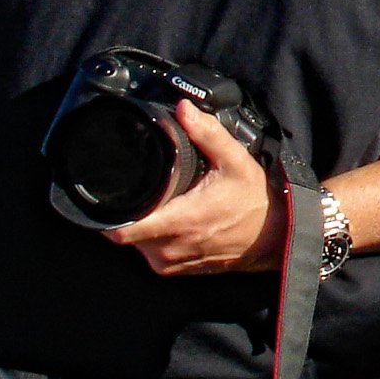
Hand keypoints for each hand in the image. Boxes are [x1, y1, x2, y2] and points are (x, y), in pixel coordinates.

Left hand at [101, 101, 286, 275]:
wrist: (274, 237)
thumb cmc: (254, 201)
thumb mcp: (235, 160)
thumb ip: (207, 133)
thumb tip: (183, 109)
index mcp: (180, 221)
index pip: (122, 230)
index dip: (106, 214)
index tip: (106, 194)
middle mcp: (171, 247)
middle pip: (125, 232)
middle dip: (129, 210)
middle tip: (145, 189)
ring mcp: (173, 262)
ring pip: (136, 243)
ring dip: (142, 224)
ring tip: (160, 203)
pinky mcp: (177, 270)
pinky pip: (151, 253)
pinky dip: (154, 237)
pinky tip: (171, 220)